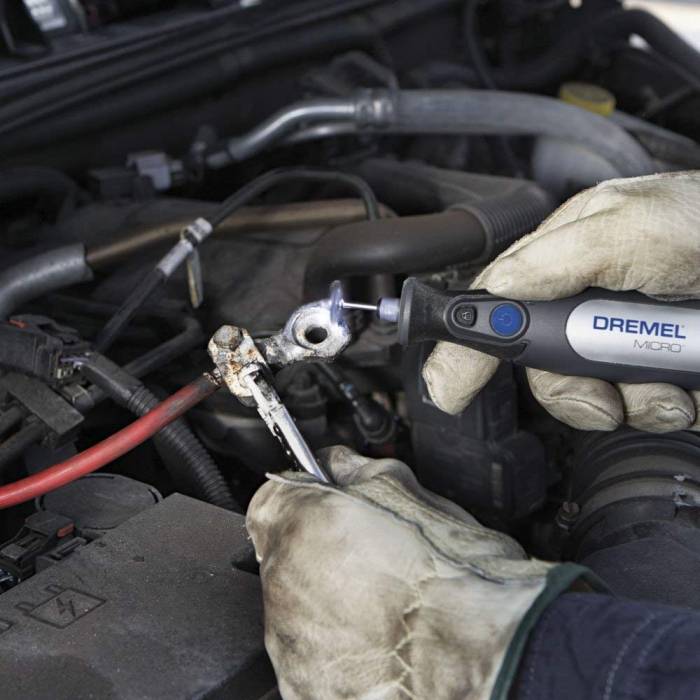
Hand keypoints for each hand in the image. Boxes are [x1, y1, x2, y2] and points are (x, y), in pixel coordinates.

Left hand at [247, 447, 587, 699]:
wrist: (488, 654)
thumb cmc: (458, 575)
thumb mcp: (411, 494)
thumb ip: (359, 471)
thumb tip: (338, 463)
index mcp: (303, 525)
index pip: (273, 498)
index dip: (305, 499)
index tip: (326, 506)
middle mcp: (284, 586)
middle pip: (284, 557)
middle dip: (319, 555)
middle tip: (370, 561)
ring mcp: (293, 644)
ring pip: (295, 611)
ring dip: (326, 605)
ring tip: (381, 607)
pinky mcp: (308, 690)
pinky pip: (310, 659)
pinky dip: (336, 651)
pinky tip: (378, 643)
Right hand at [423, 172, 699, 431]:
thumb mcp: (632, 226)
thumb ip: (553, 259)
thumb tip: (496, 292)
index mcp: (571, 253)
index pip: (499, 306)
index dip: (468, 350)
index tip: (447, 390)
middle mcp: (594, 294)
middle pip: (545, 364)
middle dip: (573, 391)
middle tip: (605, 399)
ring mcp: (631, 334)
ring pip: (595, 394)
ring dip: (633, 404)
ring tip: (675, 389)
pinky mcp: (665, 364)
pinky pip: (644, 406)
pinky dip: (668, 408)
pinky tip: (690, 390)